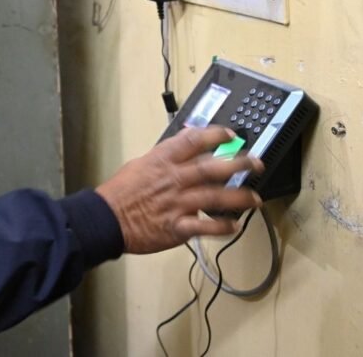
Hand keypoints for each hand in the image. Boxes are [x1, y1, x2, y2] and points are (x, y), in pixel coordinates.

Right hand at [95, 126, 263, 253]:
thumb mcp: (141, 164)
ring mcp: (177, 204)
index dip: (215, 134)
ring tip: (255, 198)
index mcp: (162, 160)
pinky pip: (205, 227)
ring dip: (238, 198)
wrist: (105, 219)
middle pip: (212, 168)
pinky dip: (221, 227)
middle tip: (257, 163)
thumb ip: (165, 155)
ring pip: (215, 198)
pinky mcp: (177, 227)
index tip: (230, 135)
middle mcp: (173, 179)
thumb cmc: (121, 191)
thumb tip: (184, 141)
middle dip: (238, 164)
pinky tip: (234, 226)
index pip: (193, 140)